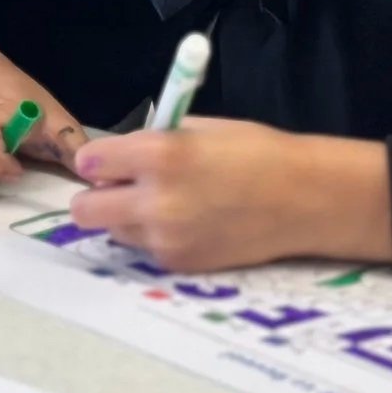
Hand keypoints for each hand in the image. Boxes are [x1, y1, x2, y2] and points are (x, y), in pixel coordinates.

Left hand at [66, 116, 314, 271]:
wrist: (306, 200)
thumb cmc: (257, 152)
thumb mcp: (199, 129)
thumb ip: (151, 142)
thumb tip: (119, 157)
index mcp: (157, 155)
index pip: (89, 162)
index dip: (100, 159)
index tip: (114, 160)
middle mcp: (154, 201)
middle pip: (85, 209)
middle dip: (97, 195)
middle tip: (124, 188)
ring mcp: (165, 238)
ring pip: (113, 231)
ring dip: (126, 217)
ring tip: (165, 205)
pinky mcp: (179, 263)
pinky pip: (145, 249)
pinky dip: (155, 237)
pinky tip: (189, 224)